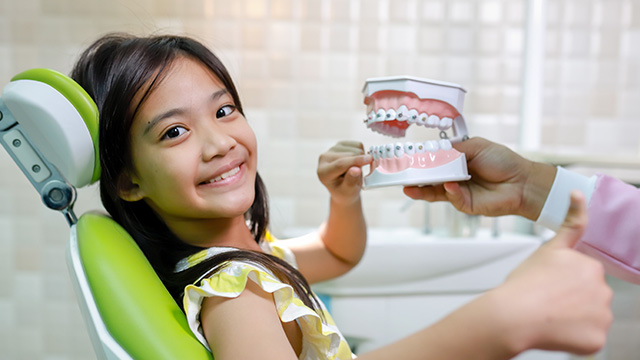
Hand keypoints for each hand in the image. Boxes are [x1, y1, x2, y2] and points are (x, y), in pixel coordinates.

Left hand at [317, 141, 371, 204]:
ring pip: (355, 148)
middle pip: (349, 155)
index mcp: (323, 172)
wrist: (343, 189)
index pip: (340, 164)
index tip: (370, 159)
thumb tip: (356, 169)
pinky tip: (356, 162)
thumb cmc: (346, 192)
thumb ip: (351, 181)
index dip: (356, 161)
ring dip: (361, 159)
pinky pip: (357, 144)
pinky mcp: (340, 144)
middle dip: (360, 163)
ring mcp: (332, 149)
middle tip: (361, 174)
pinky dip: (362, 153)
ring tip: (356, 170)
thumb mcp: (349, 191)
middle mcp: (324, 158)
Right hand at [403, 137, 555, 219]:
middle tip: (401, 174)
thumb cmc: (503, 162)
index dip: (421, 160)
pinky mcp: (464, 204)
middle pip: (429, 178)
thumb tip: (436, 152)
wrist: (522, 181)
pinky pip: (452, 197)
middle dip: (414, 176)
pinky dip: (449, 191)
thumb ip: (455, 149)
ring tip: (408, 186)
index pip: (433, 161)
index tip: (407, 158)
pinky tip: (449, 184)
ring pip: (434, 192)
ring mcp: (458, 192)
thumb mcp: (476, 146)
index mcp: (456, 162)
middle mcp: (454, 177)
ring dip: (421, 189)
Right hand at [495, 191, 612, 354]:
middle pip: (588, 295)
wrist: (513, 315)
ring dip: (573, 318)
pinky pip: (589, 338)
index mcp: (590, 266)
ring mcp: (601, 314)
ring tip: (548, 316)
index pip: (583, 275)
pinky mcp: (597, 338)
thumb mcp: (548, 248)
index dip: (563, 281)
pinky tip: (556, 330)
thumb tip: (578, 192)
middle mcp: (602, 288)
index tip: (551, 288)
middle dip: (571, 299)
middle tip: (546, 300)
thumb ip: (570, 223)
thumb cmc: (524, 284)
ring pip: (590, 317)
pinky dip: (574, 338)